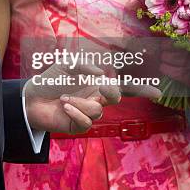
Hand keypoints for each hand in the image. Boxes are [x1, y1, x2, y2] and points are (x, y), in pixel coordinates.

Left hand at [24, 61, 160, 133]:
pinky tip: (64, 106)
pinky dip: (75, 112)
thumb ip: (85, 63)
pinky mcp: (79, 126)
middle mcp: (97, 98)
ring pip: (97, 110)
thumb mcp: (67, 64)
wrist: (31, 98)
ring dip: (80, 102)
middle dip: (111, 90)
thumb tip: (100, 72)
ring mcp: (89, 113)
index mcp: (98, 82)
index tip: (158, 93)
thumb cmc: (51, 79)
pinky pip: (86, 122)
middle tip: (101, 85)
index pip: (124, 86)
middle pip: (116, 97)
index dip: (141, 89)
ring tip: (63, 97)